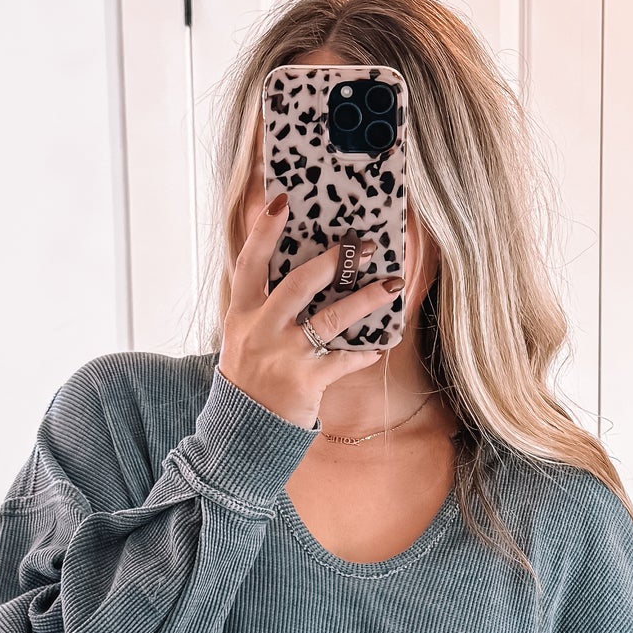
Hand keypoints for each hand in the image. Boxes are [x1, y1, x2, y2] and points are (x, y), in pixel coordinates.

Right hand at [218, 191, 397, 429]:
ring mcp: (283, 356)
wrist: (242, 430)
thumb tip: (307, 269)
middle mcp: (260, 330)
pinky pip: (343, 360)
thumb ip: (265, 303)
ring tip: (391, 285)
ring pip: (330, 319)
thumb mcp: (244, 334)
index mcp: (242, 313)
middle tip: (364, 246)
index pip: (250, 263)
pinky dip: (364, 353)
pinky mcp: (305, 382)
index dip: (264, 231)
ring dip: (365, 299)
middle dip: (334, 262)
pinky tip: (380, 346)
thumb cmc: (251, 374)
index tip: (282, 201)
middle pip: (298, 284)